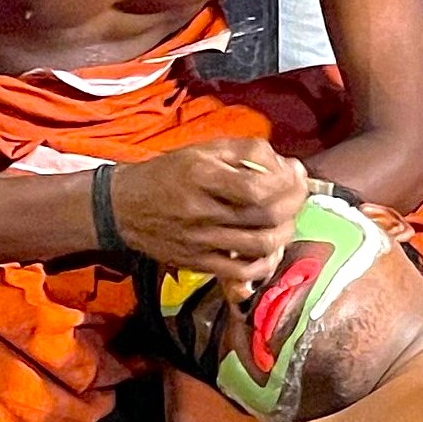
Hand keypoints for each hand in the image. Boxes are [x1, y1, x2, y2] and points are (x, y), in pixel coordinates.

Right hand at [112, 138, 306, 281]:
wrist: (122, 206)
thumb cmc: (168, 172)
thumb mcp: (204, 149)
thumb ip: (247, 152)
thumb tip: (287, 165)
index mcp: (203, 176)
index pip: (259, 188)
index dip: (288, 183)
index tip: (296, 175)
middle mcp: (202, 211)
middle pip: (265, 217)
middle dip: (294, 205)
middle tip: (299, 194)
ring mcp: (200, 241)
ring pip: (260, 246)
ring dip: (286, 232)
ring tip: (288, 219)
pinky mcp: (197, 263)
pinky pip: (241, 272)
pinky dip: (265, 263)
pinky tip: (271, 248)